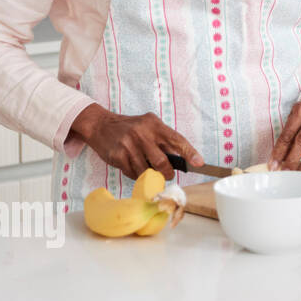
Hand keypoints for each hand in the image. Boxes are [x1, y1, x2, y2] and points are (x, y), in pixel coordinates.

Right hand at [72, 105, 201, 179]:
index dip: (190, 153)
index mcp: (154, 125)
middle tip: (168, 174)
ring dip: (151, 176)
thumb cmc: (130, 127)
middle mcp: (142, 133)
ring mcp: (128, 145)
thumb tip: (183, 158)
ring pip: (147, 171)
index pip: (177, 140)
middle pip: (162, 161)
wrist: (100, 125)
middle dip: (168, 173)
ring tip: (149, 171)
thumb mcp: (149, 125)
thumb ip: (164, 139)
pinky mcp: (117, 156)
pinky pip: (133, 173)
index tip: (200, 163)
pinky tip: (134, 167)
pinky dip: (137, 175)